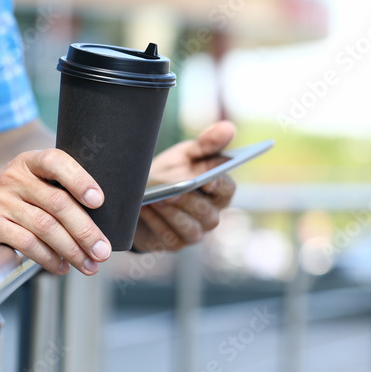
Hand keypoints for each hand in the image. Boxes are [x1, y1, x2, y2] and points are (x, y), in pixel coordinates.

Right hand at [0, 149, 112, 274]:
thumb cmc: (9, 199)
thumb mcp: (27, 183)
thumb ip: (56, 191)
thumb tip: (101, 221)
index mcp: (28, 162)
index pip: (56, 162)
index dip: (80, 180)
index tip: (99, 201)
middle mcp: (13, 179)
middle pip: (57, 204)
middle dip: (85, 230)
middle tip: (102, 250)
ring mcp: (0, 202)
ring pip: (45, 227)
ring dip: (71, 250)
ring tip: (88, 264)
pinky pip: (26, 243)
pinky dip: (48, 258)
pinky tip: (60, 266)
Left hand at [133, 121, 237, 252]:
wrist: (142, 195)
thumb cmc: (171, 173)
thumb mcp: (186, 155)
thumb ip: (206, 143)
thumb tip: (228, 127)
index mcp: (219, 192)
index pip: (227, 189)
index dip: (218, 184)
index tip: (207, 177)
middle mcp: (211, 215)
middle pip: (207, 213)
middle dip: (188, 201)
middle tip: (171, 190)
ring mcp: (194, 232)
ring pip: (190, 229)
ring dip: (172, 213)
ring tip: (155, 199)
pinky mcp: (174, 244)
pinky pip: (169, 237)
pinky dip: (156, 222)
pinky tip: (144, 209)